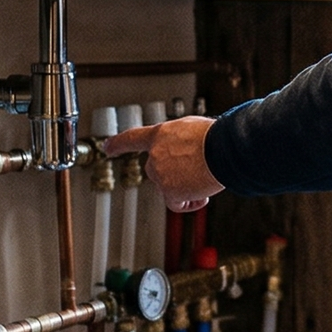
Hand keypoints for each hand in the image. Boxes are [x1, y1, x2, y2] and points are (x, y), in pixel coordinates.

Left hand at [104, 114, 222, 212]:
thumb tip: (184, 152)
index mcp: (160, 134)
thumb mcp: (191, 128)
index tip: (108, 147)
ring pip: (169, 187)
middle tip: (193, 169)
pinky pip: (177, 203)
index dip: (117, 143)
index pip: (132, 138)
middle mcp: (155, 155)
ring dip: (186, 186)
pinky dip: (189, 203)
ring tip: (204, 176)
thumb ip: (178, 140)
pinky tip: (202, 196)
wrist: (223, 150)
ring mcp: (161, 175)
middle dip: (172, 173)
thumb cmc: (214, 137)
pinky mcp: (170, 192)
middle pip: (155, 171)